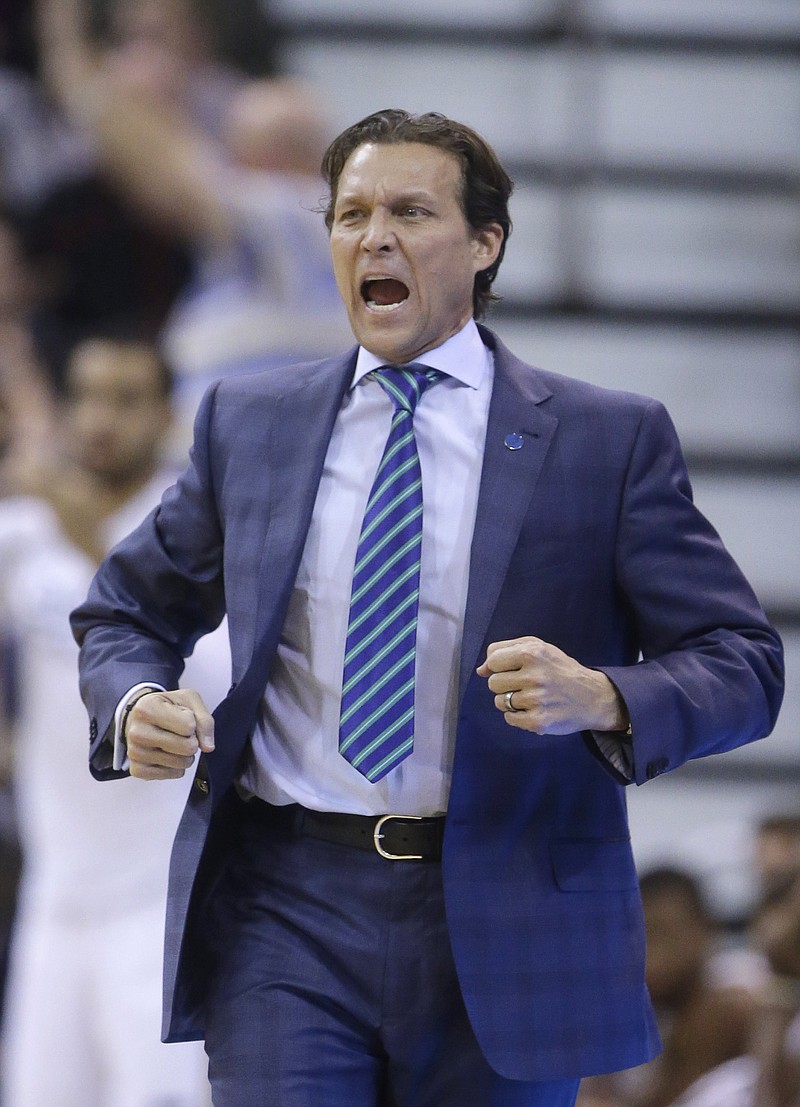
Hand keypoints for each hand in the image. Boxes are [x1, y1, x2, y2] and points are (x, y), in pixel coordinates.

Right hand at [124, 689, 214, 780]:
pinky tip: (167, 754)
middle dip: (192, 740)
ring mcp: (135, 753)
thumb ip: (204, 720)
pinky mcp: (138, 770)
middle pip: (187, 747)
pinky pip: (175, 774)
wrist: (142, 719)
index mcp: (147, 708)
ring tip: (174, 742)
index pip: (189, 726)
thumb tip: (208, 747)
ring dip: (186, 754)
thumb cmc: (166, 708)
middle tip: (181, 733)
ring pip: (182, 763)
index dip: (193, 722)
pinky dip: (177, 766)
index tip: (181, 717)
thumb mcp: (188, 700)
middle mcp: (137, 732)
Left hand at [476, 636, 628, 734]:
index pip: (493, 660)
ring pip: (499, 702)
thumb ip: (505, 651)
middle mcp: (534, 675)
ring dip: (510, 701)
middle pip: (493, 683)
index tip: (513, 669)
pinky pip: (509, 718)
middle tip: (525, 684)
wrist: (593, 696)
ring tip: (531, 697)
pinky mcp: (538, 721)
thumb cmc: (560, 669)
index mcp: (532, 653)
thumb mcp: (538, 647)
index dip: (499, 666)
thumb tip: (480, 670)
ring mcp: (536, 700)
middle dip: (505, 684)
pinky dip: (517, 716)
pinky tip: (533, 709)